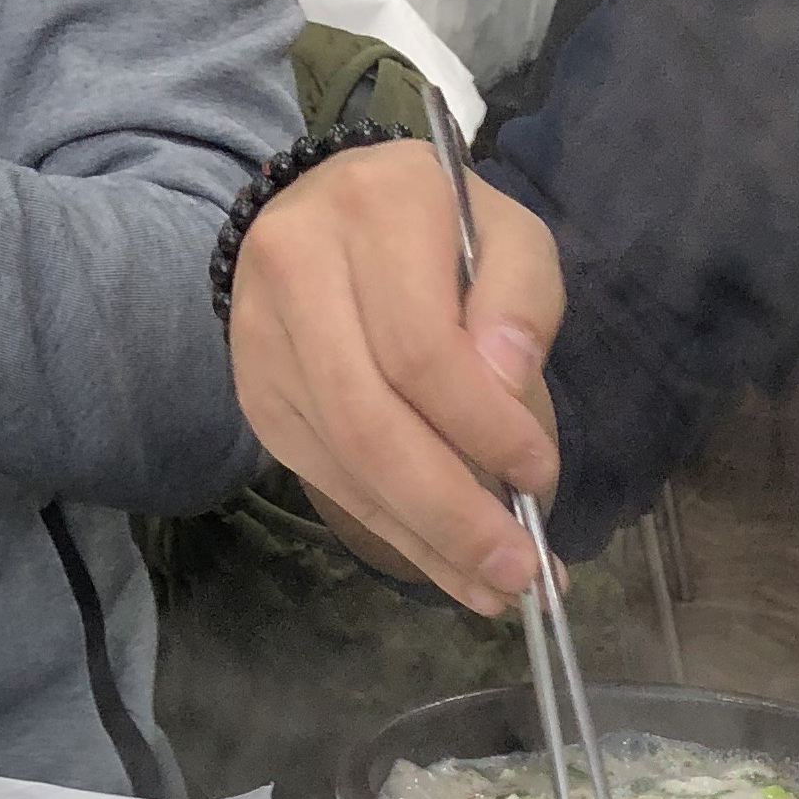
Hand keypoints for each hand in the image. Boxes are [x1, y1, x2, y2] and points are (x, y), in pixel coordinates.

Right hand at [229, 140, 564, 613]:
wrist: (322, 214)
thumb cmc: (433, 231)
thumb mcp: (504, 233)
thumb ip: (521, 298)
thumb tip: (505, 384)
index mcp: (372, 210)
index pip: (422, 349)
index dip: (484, 427)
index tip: (539, 474)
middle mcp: (298, 269)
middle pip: (372, 422)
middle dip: (453, 513)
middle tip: (519, 572)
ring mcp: (265, 343)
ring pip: (347, 464)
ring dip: (429, 542)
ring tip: (495, 588)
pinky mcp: (259, 399)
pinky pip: (334, 483)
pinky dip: (398, 534)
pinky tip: (451, 565)